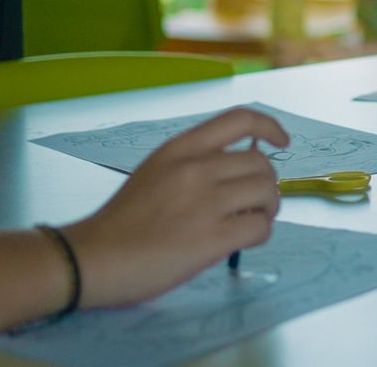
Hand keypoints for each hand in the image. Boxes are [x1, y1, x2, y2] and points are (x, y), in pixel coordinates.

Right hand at [60, 106, 288, 307]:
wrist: (94, 257)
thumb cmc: (123, 219)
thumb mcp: (157, 170)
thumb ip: (194, 163)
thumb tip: (239, 172)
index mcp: (180, 148)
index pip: (240, 119)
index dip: (270, 126)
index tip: (283, 141)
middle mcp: (196, 168)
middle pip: (261, 163)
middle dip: (267, 183)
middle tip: (255, 202)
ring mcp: (206, 203)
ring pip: (267, 193)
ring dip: (267, 208)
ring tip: (250, 220)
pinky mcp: (212, 238)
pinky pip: (260, 227)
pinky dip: (260, 233)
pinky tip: (241, 240)